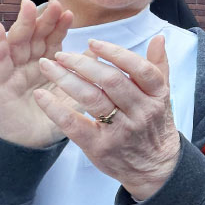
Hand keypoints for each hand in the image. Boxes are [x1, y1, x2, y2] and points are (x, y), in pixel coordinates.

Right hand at [0, 0, 74, 148]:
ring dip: (22, 23)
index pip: (53, 39)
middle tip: (53, 3)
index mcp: (47, 63)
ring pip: (16, 41)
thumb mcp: (72, 94)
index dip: (59, 25)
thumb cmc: (52, 117)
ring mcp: (11, 69)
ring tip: (28, 6)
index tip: (69, 11)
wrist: (32, 144)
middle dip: (43, 18)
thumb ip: (83, 73)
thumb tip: (98, 49)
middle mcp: (28, 62)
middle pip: (35, 35)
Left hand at [34, 37, 180, 200]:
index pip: (139, 69)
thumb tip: (158, 37)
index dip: (116, 53)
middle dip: (83, 63)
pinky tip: (41, 95)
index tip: (92, 43)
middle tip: (61, 54)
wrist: (155, 167)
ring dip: (65, 79)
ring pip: (91, 99)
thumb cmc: (155, 125)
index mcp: (157, 96)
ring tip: (47, 66)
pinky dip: (55, 108)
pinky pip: (75, 124)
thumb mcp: (163, 96)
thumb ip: (158, 66)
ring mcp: (121, 131)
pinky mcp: (101, 147)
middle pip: (111, 81)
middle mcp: (141, 112)